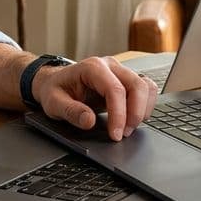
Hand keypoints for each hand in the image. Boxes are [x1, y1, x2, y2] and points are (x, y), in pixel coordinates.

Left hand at [32, 56, 157, 140]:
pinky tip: (133, 118)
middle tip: (123, 134)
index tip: (115, 135)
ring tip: (128, 128)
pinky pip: (146, 88)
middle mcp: (109, 65)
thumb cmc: (54, 90)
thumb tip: (89, 121)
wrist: (55, 82)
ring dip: (143, 109)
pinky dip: (146, 104)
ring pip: (145, 86)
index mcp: (91, 67)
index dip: (119, 114)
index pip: (114, 89)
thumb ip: (70, 111)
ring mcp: (120, 71)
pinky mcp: (126, 79)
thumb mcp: (53, 103)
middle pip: (136, 85)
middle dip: (135, 113)